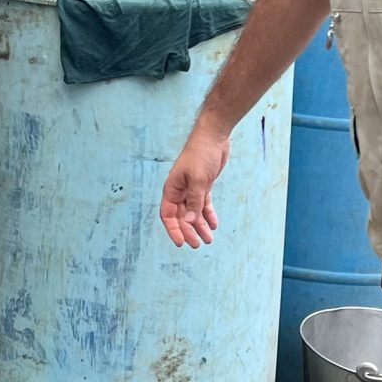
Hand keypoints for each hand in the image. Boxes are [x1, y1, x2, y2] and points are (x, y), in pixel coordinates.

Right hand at [159, 129, 229, 248]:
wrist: (214, 136)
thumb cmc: (201, 154)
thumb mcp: (198, 179)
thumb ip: (194, 201)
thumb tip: (189, 221)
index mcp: (172, 189)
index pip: (168, 215)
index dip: (173, 229)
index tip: (181, 243)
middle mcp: (180, 191)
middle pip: (182, 217)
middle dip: (189, 231)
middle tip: (198, 244)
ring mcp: (191, 189)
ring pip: (194, 213)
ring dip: (200, 226)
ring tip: (209, 239)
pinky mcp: (203, 186)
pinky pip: (203, 205)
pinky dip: (208, 215)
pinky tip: (214, 225)